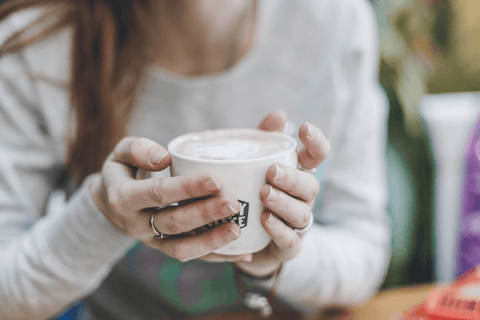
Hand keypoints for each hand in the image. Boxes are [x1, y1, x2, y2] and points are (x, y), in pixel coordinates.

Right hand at [90, 137, 251, 261]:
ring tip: (237, 229)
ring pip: (181, 247)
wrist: (108, 204)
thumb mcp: (119, 154)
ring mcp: (151, 240)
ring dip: (211, 241)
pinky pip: (191, 256)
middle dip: (205, 215)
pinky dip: (217, 256)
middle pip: (174, 223)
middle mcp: (136, 224)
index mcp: (123, 198)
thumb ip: (138, 149)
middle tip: (234, 205)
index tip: (216, 181)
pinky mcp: (164, 248)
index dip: (187, 188)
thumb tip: (164, 158)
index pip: (158, 193)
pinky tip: (242, 251)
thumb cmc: (122, 171)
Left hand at [234, 110, 329, 276]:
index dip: (316, 142)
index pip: (318, 156)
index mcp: (299, 174)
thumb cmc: (253, 194)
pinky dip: (279, 229)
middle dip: (293, 178)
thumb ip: (265, 142)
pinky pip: (290, 239)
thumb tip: (278, 114)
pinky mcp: (289, 245)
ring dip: (284, 203)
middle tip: (272, 172)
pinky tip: (265, 220)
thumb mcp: (255, 166)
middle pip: (310, 186)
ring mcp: (298, 222)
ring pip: (301, 212)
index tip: (304, 128)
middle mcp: (303, 197)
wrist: (250, 240)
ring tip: (265, 194)